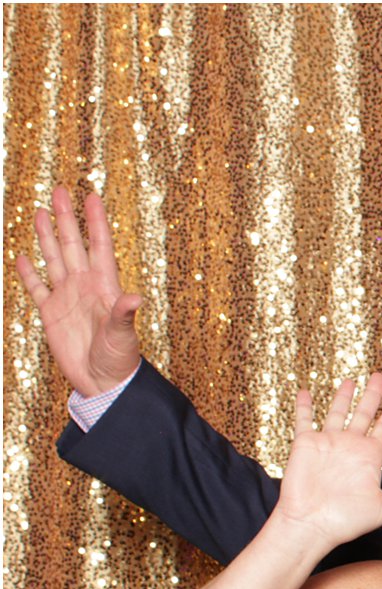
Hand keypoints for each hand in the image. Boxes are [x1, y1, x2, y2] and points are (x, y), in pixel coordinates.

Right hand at [15, 187, 142, 395]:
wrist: (103, 383)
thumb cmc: (120, 360)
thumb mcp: (123, 336)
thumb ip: (124, 314)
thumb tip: (134, 297)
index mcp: (105, 286)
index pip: (99, 246)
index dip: (96, 221)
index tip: (92, 196)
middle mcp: (85, 286)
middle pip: (73, 244)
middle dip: (67, 218)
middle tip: (60, 190)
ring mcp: (66, 298)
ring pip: (54, 258)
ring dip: (47, 235)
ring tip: (40, 211)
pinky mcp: (51, 313)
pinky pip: (36, 287)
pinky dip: (28, 272)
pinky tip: (23, 255)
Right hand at [273, 374, 381, 548]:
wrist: (311, 525)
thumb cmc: (346, 521)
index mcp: (370, 457)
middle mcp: (350, 446)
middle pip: (364, 413)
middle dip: (372, 394)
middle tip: (380, 376)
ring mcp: (328, 443)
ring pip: (337, 412)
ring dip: (344, 396)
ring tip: (352, 380)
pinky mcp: (305, 444)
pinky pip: (304, 420)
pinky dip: (304, 406)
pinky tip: (305, 392)